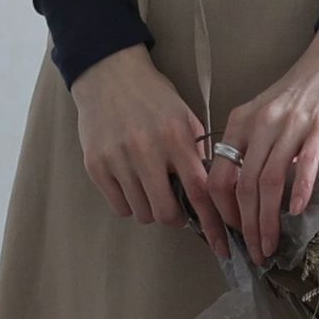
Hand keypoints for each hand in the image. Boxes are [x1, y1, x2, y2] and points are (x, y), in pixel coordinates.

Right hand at [70, 43, 230, 259]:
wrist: (109, 74)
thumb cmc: (152, 95)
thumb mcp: (184, 114)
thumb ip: (197, 150)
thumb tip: (210, 190)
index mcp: (175, 135)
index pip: (199, 190)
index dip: (213, 222)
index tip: (222, 244)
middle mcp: (146, 149)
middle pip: (167, 212)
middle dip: (176, 217)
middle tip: (176, 206)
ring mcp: (118, 159)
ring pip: (142, 213)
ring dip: (151, 208)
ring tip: (151, 186)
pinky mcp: (96, 166)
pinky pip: (119, 207)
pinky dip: (129, 202)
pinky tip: (132, 181)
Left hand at [208, 29, 318, 267]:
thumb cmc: (303, 90)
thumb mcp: (266, 114)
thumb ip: (254, 146)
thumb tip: (247, 194)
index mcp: (242, 121)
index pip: (218, 175)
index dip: (222, 211)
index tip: (232, 234)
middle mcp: (261, 124)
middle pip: (243, 185)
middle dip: (245, 226)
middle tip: (254, 252)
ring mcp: (291, 126)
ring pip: (269, 182)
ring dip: (267, 221)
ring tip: (270, 246)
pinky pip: (305, 165)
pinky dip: (299, 192)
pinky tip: (297, 212)